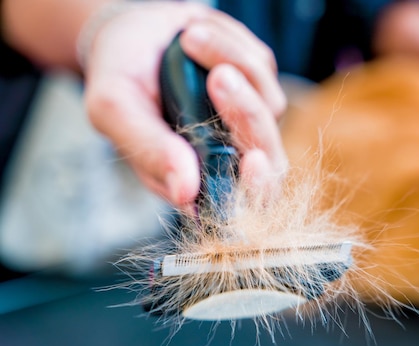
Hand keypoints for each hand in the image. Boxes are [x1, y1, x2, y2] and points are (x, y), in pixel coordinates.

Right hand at [83, 2, 287, 206]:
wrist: (131, 34)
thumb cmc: (121, 79)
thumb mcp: (116, 112)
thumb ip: (149, 151)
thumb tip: (185, 192)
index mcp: (196, 181)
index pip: (242, 207)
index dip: (254, 192)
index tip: (252, 162)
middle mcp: (228, 157)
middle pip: (269, 160)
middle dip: (248, 116)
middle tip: (218, 77)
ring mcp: (249, 122)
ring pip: (270, 106)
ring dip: (230, 63)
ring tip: (188, 40)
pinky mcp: (259, 84)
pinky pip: (263, 67)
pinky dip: (230, 45)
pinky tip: (197, 37)